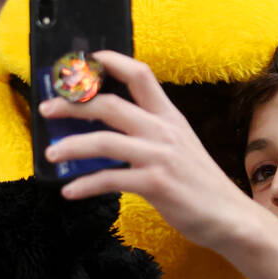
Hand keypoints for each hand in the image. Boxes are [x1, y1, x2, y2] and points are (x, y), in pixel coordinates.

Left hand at [39, 51, 256, 250]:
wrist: (230, 217)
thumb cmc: (200, 185)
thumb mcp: (180, 147)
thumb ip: (152, 134)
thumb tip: (109, 131)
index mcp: (170, 117)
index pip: (140, 75)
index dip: (109, 62)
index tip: (83, 62)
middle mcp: (164, 131)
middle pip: (110, 105)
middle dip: (73, 105)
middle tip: (47, 110)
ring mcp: (160, 156)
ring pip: (104, 142)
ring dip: (71, 146)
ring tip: (51, 154)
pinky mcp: (156, 184)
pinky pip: (110, 179)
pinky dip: (85, 185)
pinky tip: (69, 191)